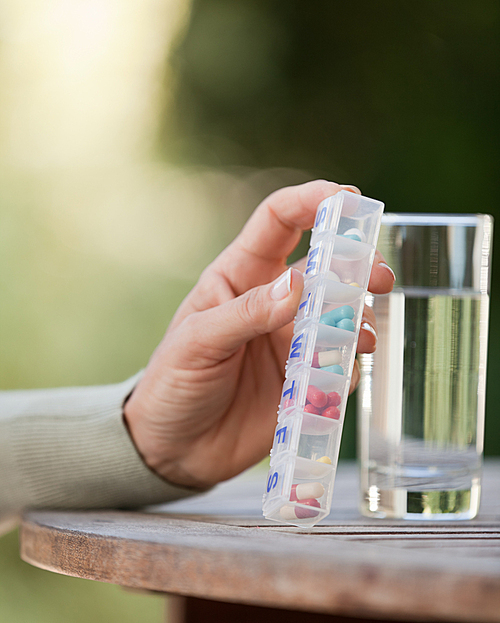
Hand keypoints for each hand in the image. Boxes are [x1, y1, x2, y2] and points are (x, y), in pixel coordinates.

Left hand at [123, 180, 394, 488]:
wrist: (174, 449)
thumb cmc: (173, 384)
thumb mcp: (197, 343)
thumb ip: (247, 312)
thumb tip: (300, 282)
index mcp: (239, 275)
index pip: (279, 221)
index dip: (312, 200)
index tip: (348, 199)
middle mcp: (272, 301)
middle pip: (325, 265)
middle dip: (357, 263)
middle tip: (379, 277)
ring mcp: (291, 338)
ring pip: (343, 313)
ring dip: (360, 318)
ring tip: (361, 336)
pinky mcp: (305, 377)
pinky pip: (341, 361)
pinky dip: (350, 363)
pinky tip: (342, 372)